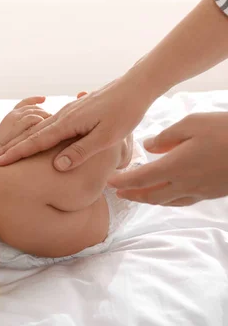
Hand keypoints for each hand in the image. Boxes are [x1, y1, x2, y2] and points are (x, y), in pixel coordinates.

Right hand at [0, 78, 151, 169]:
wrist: (136, 85)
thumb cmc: (125, 112)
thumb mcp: (107, 136)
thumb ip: (82, 151)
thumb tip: (58, 166)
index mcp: (67, 123)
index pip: (36, 142)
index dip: (16, 154)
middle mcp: (63, 117)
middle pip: (30, 136)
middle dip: (10, 149)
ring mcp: (67, 113)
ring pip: (37, 130)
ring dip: (20, 142)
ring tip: (6, 151)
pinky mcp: (74, 112)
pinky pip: (48, 126)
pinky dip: (35, 135)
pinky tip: (33, 138)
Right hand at [0, 96, 49, 146]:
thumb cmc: (2, 148)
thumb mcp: (12, 133)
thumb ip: (22, 128)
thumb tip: (36, 127)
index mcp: (11, 115)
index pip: (25, 102)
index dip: (35, 99)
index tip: (44, 98)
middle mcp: (13, 114)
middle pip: (32, 107)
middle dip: (42, 110)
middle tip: (51, 115)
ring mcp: (15, 118)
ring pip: (34, 111)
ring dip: (44, 115)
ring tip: (51, 121)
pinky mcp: (18, 125)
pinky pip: (33, 118)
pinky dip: (40, 119)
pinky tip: (45, 125)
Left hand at [109, 112, 227, 205]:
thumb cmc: (226, 131)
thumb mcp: (192, 123)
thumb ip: (166, 136)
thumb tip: (148, 147)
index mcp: (174, 167)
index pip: (139, 179)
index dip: (122, 182)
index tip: (109, 182)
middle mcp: (184, 184)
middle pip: (150, 196)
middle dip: (132, 195)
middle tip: (118, 193)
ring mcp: (200, 191)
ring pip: (167, 201)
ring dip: (149, 199)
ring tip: (138, 194)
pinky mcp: (213, 193)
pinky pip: (183, 201)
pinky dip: (168, 199)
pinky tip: (168, 193)